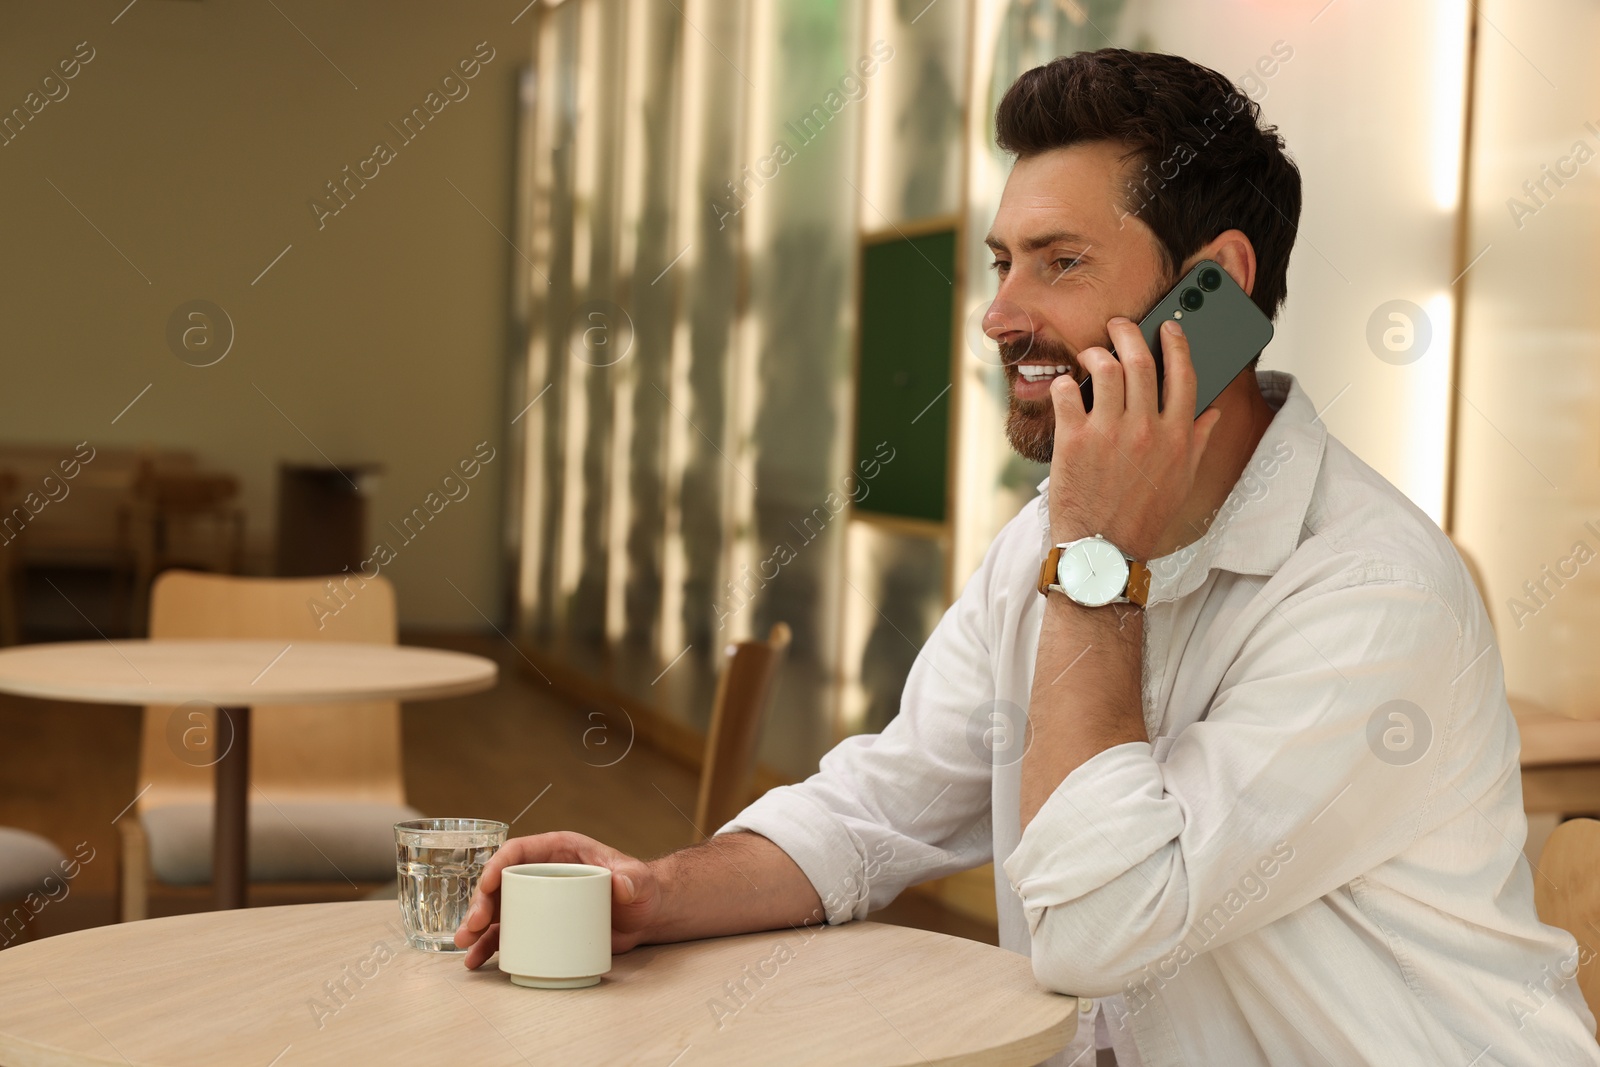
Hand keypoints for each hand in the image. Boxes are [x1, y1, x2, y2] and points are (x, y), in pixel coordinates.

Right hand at [454, 831, 661, 968]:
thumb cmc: (641, 889)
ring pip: (499, 910)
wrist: (645, 916)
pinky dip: (491, 945)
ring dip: (478, 927)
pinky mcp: (542, 925)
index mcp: (559, 851)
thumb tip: (623, 884)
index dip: (497, 865)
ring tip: (465, 946)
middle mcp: (542, 874)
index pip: (519, 851)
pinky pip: (510, 933)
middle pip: (502, 883)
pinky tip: (477, 960)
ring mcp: (539, 901)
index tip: (486, 884)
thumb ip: (634, 879)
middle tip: (473, 925)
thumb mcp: (639, 881)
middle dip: (481, 902)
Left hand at [1046, 317, 1222, 558]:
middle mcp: (1145, 429)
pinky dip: (1062, 384)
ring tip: (1089, 355)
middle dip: (1128, 332)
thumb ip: (1197, 440)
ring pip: (1103, 368)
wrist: (1103, 552)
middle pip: (1141, 360)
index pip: (1184, 373)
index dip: (1176, 342)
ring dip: (1095, 353)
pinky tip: (1064, 387)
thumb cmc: (1142, 516)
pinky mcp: (1073, 441)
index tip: (1167, 326)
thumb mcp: (1182, 480)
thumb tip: (1212, 411)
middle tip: (1118, 326)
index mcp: (1177, 435)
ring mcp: (1108, 433)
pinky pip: (1065, 393)